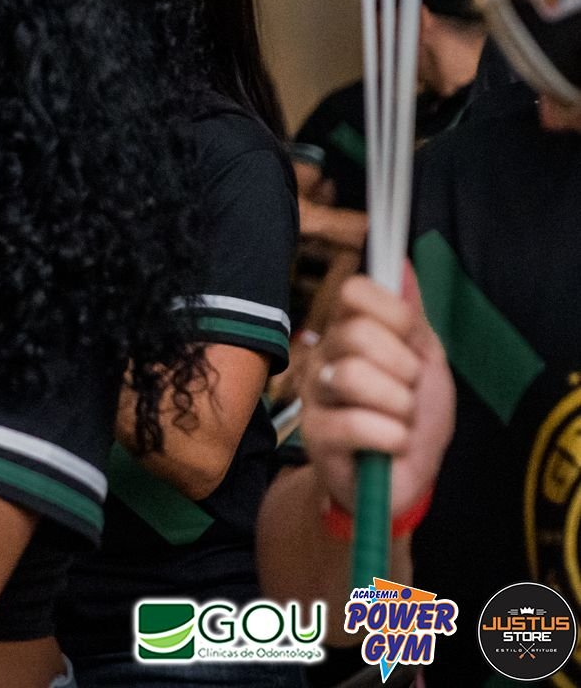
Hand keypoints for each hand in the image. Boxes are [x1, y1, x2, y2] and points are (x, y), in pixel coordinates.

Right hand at [301, 267, 454, 518]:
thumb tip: (400, 261)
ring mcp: (315, 395)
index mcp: (348, 331)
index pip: (354, 292)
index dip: (391, 313)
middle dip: (401, 368)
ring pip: (353, 377)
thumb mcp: (424, 359)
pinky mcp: (315, 436)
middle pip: (356, 333)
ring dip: (398, 406)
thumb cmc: (411, 417)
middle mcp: (324, 356)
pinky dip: (392, 437)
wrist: (405, 478)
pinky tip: (391, 445)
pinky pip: (358, 423)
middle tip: (407, 390)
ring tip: (399, 421)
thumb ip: (410, 314)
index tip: (409, 341)